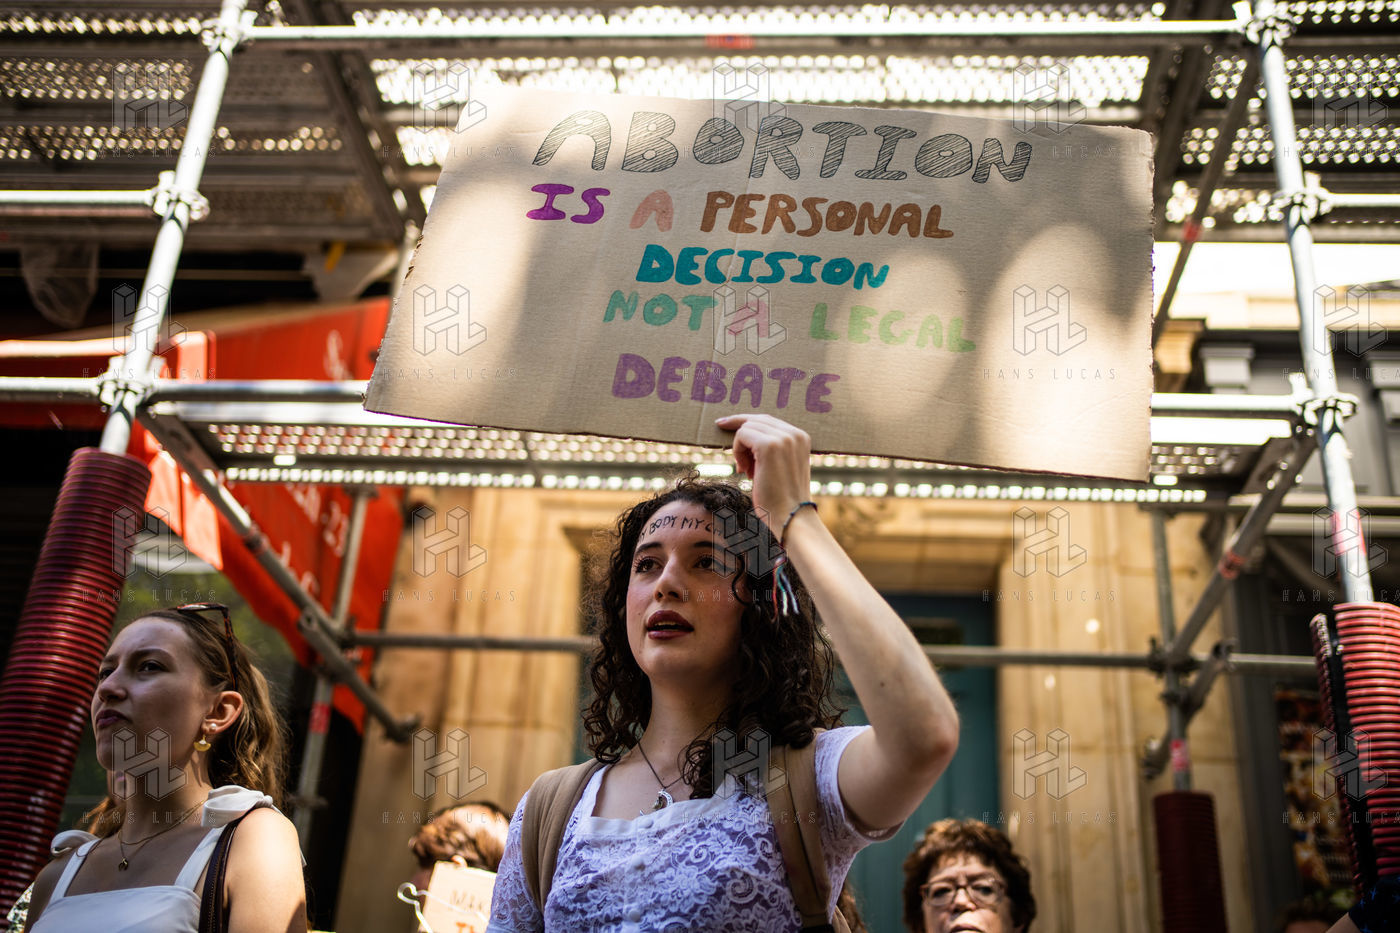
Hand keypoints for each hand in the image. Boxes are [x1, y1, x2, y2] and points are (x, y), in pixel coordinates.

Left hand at [713, 414, 810, 535]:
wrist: (790, 517)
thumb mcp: (780, 466)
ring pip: (747, 427)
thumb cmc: (782, 498)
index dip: (746, 422)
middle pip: (757, 420)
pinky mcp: (770, 445)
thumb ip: (771, 448)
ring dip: (740, 449)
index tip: (725, 424)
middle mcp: (795, 434)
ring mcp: (784, 438)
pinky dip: (737, 451)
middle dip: (738, 430)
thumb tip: (744, 433)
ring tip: (747, 471)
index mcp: (801, 437)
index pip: (768, 420)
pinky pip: (742, 435)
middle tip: (723, 434)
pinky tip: (745, 470)